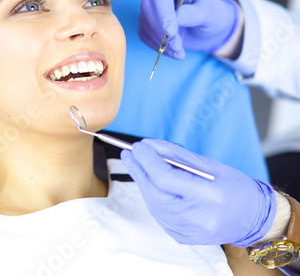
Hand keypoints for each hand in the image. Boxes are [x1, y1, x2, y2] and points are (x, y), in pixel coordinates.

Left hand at [120, 138, 275, 245]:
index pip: (165, 179)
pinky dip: (151, 196)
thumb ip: (176, 155)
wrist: (253, 218)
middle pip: (154, 192)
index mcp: (209, 197)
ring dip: (142, 182)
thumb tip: (150, 146)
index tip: (139, 146)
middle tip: (129, 153)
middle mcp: (197, 218)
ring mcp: (188, 231)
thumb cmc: (235, 188)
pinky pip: (158, 213)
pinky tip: (149, 183)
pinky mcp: (181, 236)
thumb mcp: (210, 165)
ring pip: (153, 204)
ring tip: (136, 164)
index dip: (148, 161)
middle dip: (139, 170)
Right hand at [139, 0, 240, 58]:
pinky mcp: (147, 22)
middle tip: (178, 47)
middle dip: (160, 30)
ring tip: (179, 52)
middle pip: (147, 7)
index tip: (171, 32)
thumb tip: (178, 16)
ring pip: (145, 23)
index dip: (163, 13)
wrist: (207, 28)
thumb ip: (195, 13)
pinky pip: (144, 35)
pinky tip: (172, 51)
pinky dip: (157, 46)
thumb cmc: (211, 15)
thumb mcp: (209, 13)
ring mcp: (151, 7)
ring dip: (160, 42)